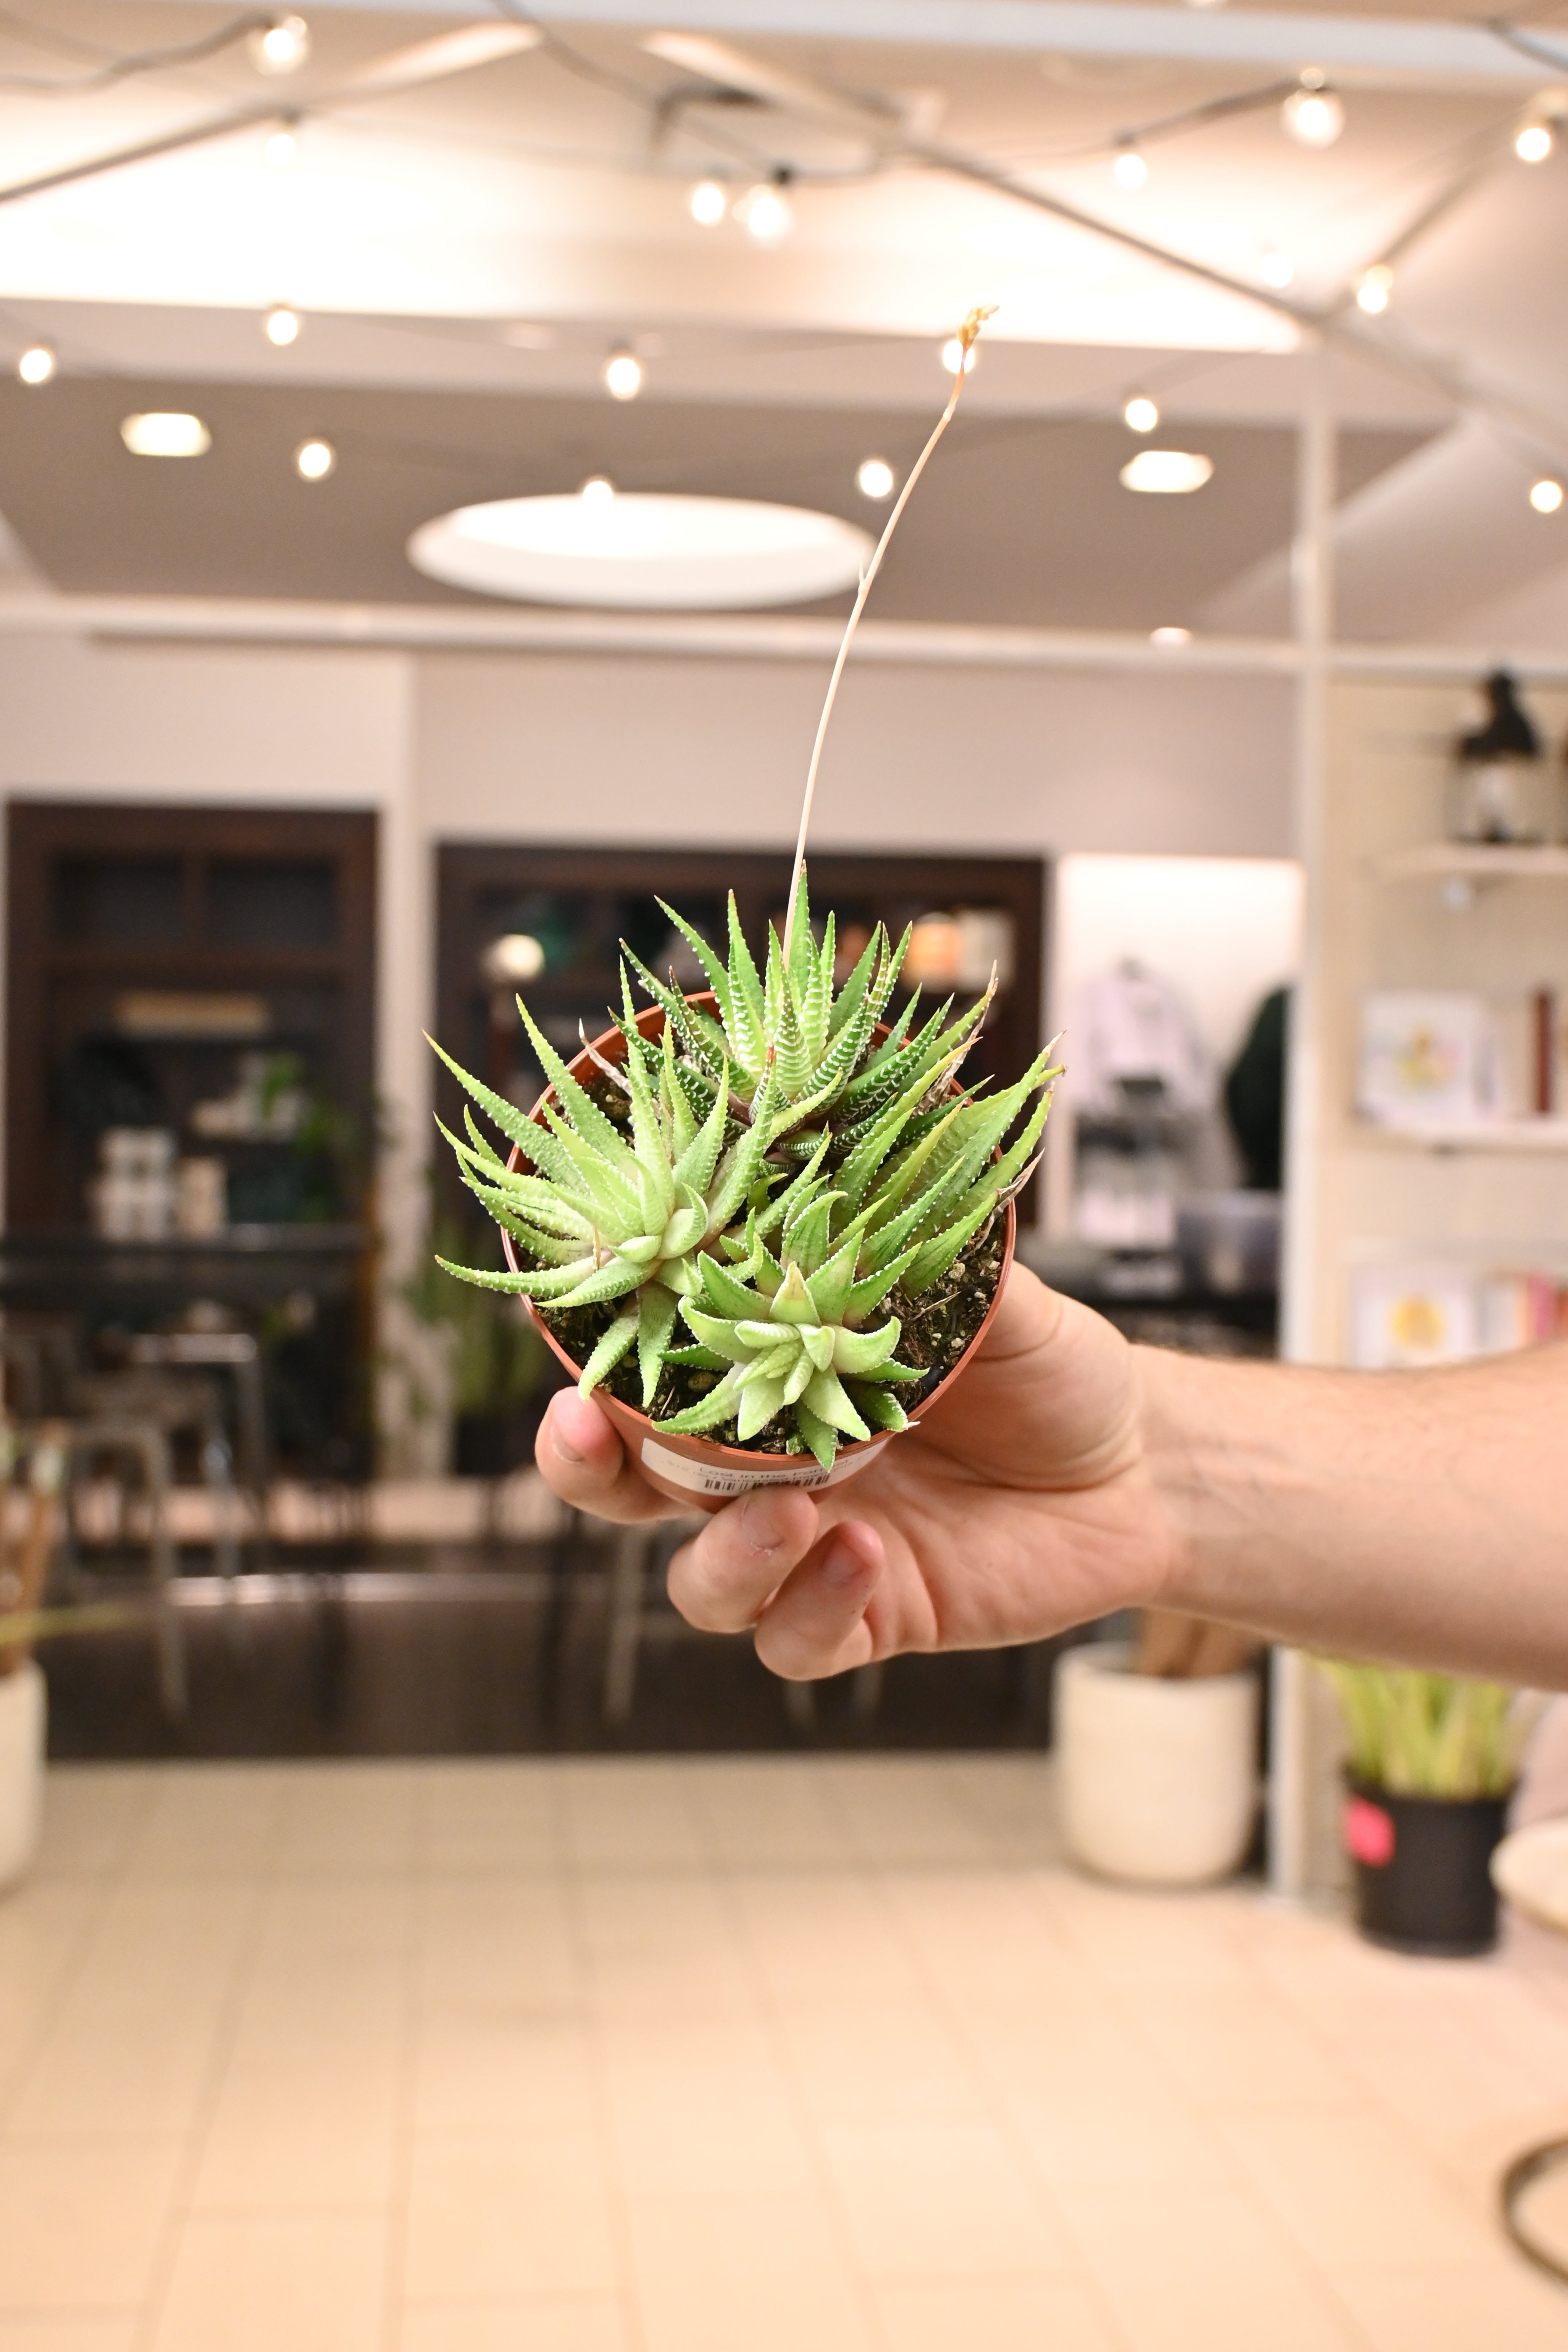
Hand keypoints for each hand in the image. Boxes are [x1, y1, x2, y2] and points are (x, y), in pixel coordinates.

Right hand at [536, 1264, 1178, 1679]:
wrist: (1140, 1461)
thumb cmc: (1048, 1367)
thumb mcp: (989, 1291)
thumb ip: (919, 1250)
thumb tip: (872, 1170)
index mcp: (768, 1378)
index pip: (643, 1376)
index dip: (588, 1365)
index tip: (564, 1336)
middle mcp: (767, 1468)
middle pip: (628, 1484)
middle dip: (584, 1464)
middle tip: (586, 1431)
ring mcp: (809, 1549)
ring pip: (700, 1580)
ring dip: (722, 1553)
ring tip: (793, 1512)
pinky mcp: (866, 1615)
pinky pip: (796, 1642)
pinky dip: (811, 1609)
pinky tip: (865, 1561)